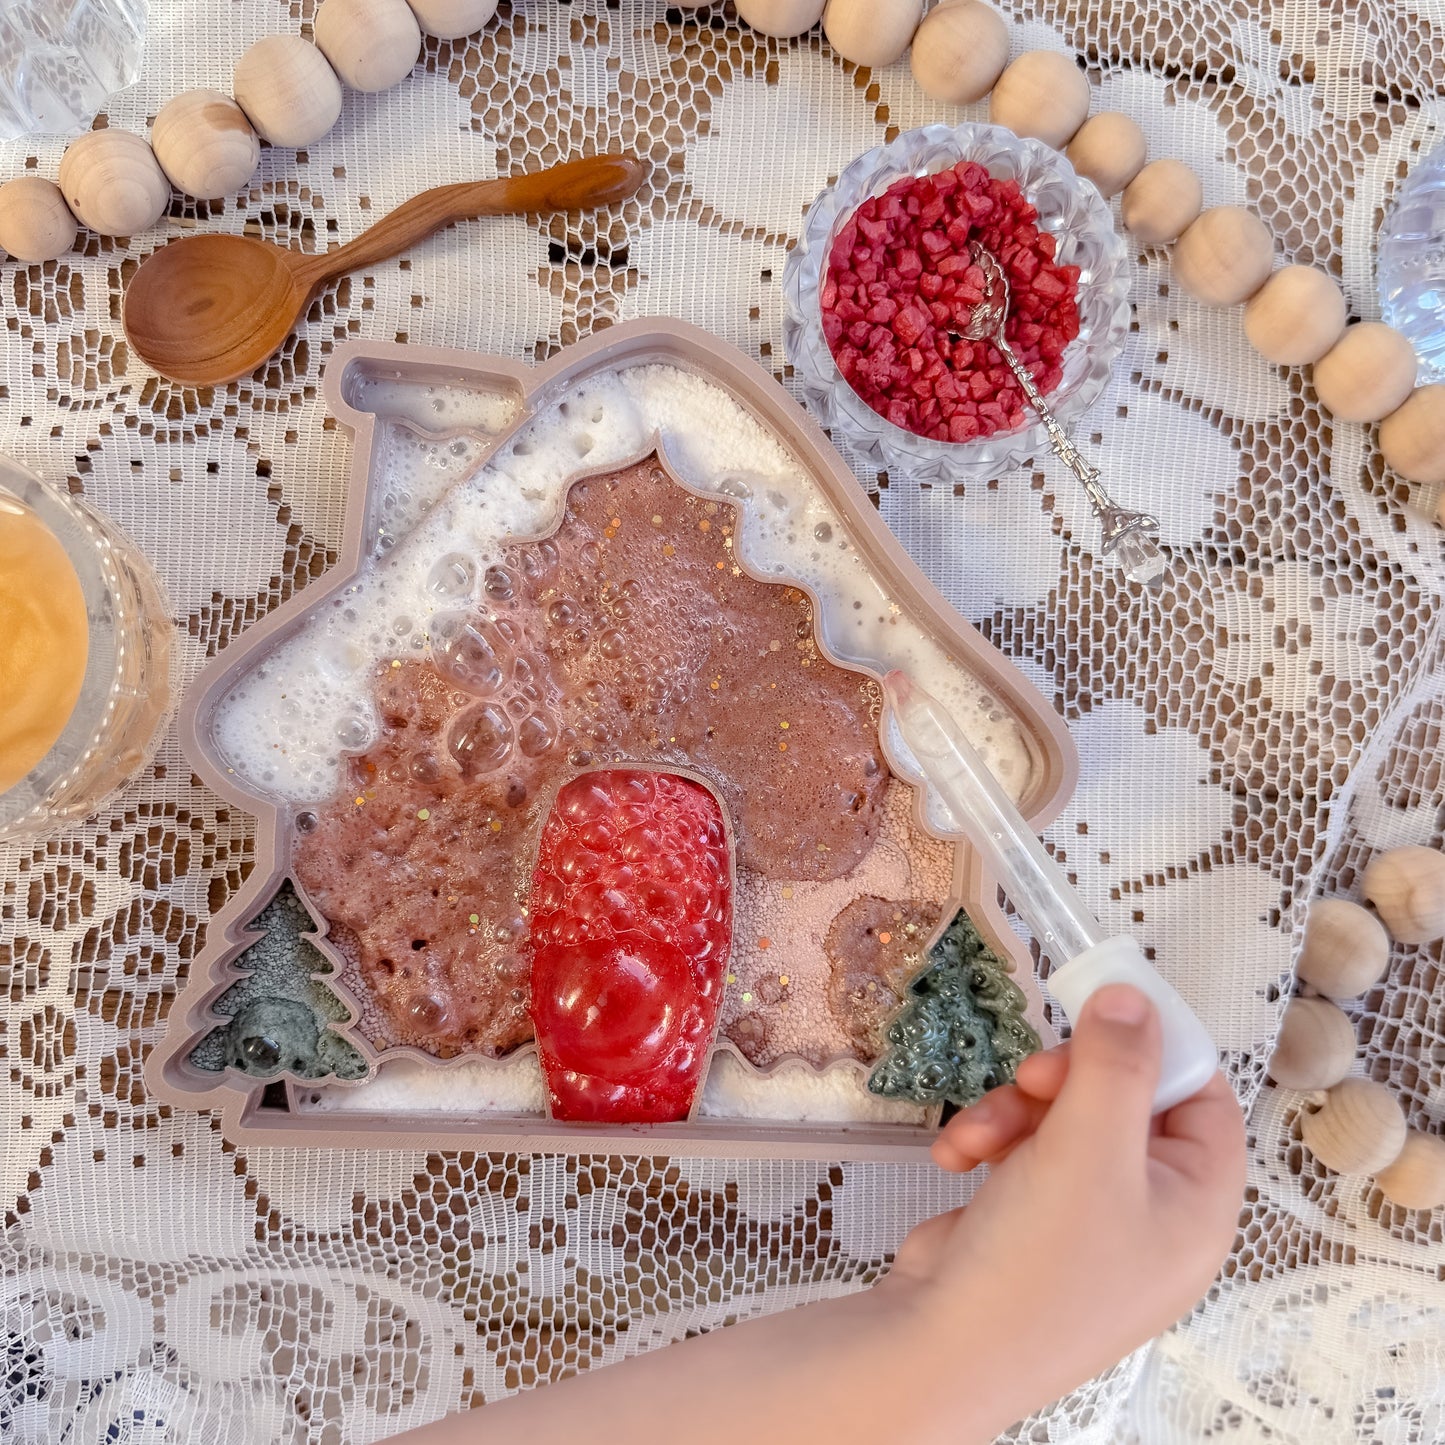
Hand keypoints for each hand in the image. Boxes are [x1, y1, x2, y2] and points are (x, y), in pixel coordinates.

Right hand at [880, 983, 1245, 1433]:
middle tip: (1031, 1075)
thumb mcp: (1089, 1146)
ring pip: (1063, 1119)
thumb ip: (1116, 1061)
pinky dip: (989, 1142)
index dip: (1156, 1048)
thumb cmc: (1040, 1257)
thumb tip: (1135, 995)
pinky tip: (956, 1157)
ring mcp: (1090, 1223)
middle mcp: (1153, 1215)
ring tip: (978, 1133)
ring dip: (1012, 1110)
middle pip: (1124, 1100)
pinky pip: (1023, 1153)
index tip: (1101, 1010)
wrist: (942, 1348)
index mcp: (1198, 1206)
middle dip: (1064, 1081)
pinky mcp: (1032, 1224)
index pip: (1204, 1097)